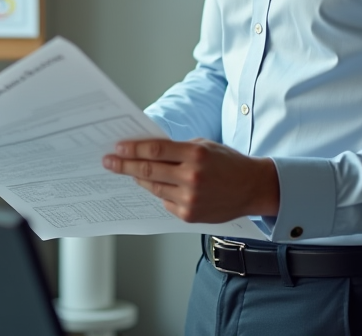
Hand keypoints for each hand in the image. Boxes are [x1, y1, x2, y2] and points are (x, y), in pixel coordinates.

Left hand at [103, 138, 279, 222]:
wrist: (252, 188)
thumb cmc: (228, 163)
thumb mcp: (205, 146)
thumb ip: (178, 149)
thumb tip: (148, 150)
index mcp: (196, 155)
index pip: (156, 150)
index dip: (133, 149)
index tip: (118, 147)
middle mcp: (192, 177)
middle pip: (148, 170)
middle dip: (124, 165)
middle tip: (109, 162)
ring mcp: (190, 199)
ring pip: (154, 188)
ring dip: (139, 180)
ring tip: (130, 173)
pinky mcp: (189, 215)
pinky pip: (165, 202)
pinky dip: (160, 193)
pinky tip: (159, 186)